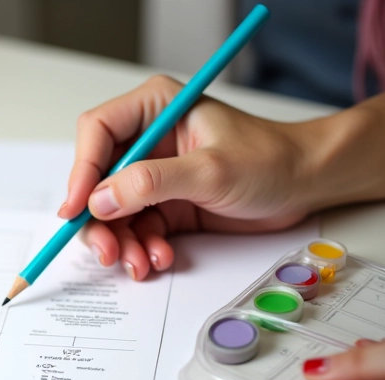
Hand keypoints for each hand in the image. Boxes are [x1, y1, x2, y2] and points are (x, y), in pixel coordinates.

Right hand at [60, 75, 320, 280]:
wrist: (306, 185)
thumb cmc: (271, 160)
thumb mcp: (210, 170)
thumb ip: (152, 183)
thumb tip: (101, 200)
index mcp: (154, 109)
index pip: (96, 132)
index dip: (81, 171)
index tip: (78, 208)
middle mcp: (146, 140)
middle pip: (96, 180)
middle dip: (98, 220)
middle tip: (108, 250)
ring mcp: (152, 174)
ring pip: (111, 212)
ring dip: (120, 242)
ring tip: (140, 263)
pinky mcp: (163, 203)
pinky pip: (134, 230)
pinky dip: (140, 248)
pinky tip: (159, 257)